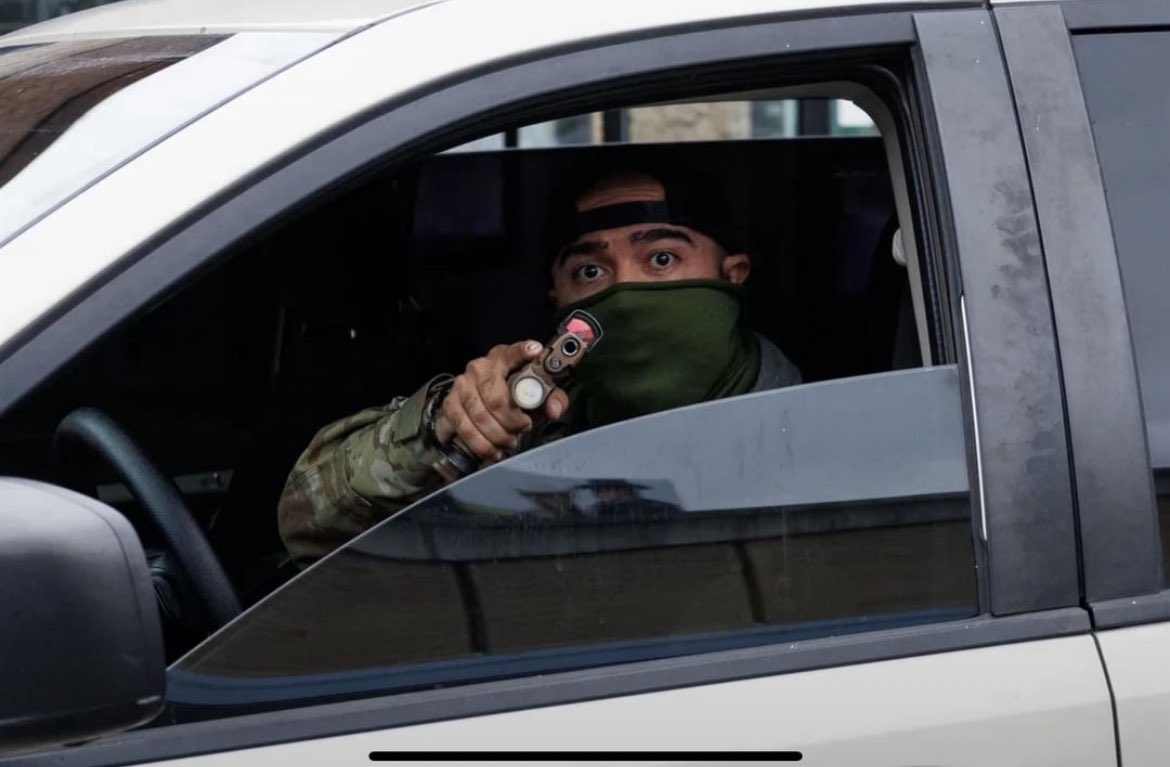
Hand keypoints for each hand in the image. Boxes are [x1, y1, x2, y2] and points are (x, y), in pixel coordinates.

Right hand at [434, 340, 568, 461]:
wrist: (476, 404)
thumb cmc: (510, 395)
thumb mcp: (533, 394)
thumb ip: (550, 398)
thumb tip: (555, 410)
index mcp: (502, 358)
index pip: (512, 353)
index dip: (522, 352)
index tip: (535, 351)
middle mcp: (479, 368)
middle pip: (496, 399)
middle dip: (512, 421)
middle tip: (523, 429)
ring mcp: (461, 385)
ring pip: (479, 416)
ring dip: (498, 436)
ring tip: (510, 442)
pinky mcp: (449, 403)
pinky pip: (464, 428)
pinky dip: (481, 444)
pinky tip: (493, 450)